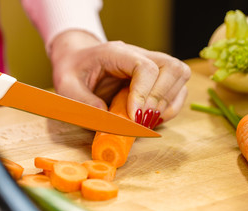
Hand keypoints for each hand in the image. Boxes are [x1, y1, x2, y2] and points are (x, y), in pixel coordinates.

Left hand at [50, 30, 190, 127]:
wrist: (79, 61)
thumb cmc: (73, 72)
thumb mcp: (67, 86)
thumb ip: (84, 102)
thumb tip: (111, 121)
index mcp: (117, 52)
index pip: (145, 66)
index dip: (144, 93)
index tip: (135, 116)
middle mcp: (139, 55)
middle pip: (172, 67)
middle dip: (161, 98)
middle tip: (143, 119)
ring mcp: (151, 65)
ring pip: (180, 75)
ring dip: (169, 103)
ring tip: (148, 120)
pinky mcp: (156, 78)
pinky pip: (177, 89)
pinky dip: (171, 107)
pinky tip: (153, 118)